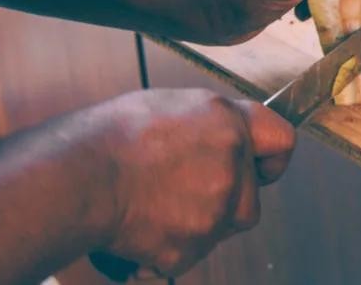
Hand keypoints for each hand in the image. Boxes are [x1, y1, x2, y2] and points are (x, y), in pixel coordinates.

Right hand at [92, 89, 294, 276]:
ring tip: (156, 206)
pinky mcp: (192, 245)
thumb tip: (221, 138)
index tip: (260, 169)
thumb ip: (210, 126)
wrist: (77, 176)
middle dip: (226, 202)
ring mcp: (215, 207)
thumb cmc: (111, 137)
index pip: (282, 141)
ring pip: (223, 229)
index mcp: (228, 122)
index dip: (270, 159)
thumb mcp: (171, 106)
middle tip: (182, 192)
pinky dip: (168, 249)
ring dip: (200, 225)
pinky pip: (190, 255)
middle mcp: (231, 162)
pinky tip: (141, 227)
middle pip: (251, 199)